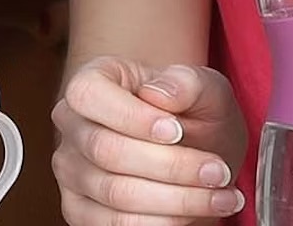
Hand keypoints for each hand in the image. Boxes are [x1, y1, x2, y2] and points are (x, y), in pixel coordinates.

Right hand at [52, 57, 248, 224]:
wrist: (197, 148)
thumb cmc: (193, 112)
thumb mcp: (206, 87)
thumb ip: (188, 82)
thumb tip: (161, 93)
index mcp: (93, 81)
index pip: (90, 95)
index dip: (133, 116)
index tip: (177, 131)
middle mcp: (73, 126)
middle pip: (108, 151)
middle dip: (172, 166)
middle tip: (217, 172)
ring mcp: (72, 171)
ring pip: (116, 193)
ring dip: (177, 200)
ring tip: (221, 197)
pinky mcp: (80, 210)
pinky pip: (116, 224)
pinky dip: (164, 222)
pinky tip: (198, 212)